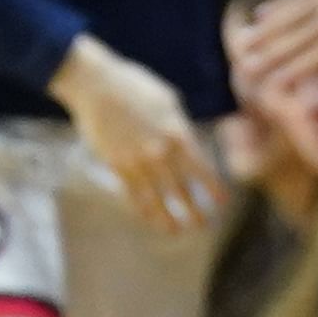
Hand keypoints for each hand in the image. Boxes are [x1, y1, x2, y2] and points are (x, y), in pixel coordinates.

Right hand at [49, 33, 225, 233]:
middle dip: (194, 211)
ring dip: (168, 218)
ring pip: (157, 199)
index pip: (202, 169)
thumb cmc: (133, 85)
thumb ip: (179, 125)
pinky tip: (149, 218)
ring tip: (178, 231)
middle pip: (182, 190)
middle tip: (204, 225)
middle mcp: (160, 153)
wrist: (96, 85)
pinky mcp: (116, 165)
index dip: (213, 189)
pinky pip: (133, 194)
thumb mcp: (167, 100)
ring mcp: (137, 161)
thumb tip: (188, 143)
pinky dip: (142, 209)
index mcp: (178, 133)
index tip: (221, 203)